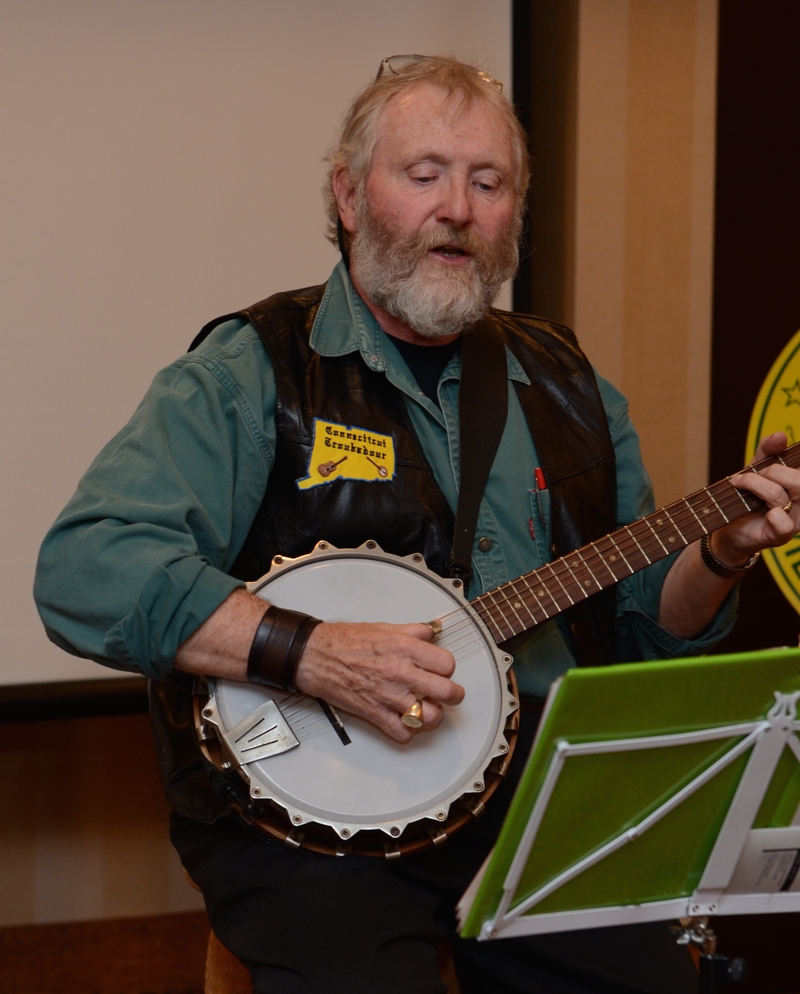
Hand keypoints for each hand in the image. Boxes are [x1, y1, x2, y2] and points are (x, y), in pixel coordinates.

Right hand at [294, 621, 463, 742]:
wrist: (317, 656)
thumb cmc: (346, 642)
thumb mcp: (385, 627)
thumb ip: (413, 631)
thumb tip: (432, 632)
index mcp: (405, 649)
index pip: (447, 664)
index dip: (447, 668)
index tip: (442, 670)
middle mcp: (401, 673)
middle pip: (447, 692)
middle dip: (453, 694)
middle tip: (450, 694)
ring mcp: (389, 696)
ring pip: (429, 717)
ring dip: (432, 715)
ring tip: (427, 709)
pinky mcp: (375, 713)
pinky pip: (402, 733)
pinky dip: (407, 731)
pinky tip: (405, 721)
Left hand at [714, 432, 799, 564]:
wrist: (730, 528)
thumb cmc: (748, 498)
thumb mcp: (757, 469)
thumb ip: (768, 451)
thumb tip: (779, 436)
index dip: (798, 456)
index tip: (772, 461)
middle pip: (799, 481)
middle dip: (772, 471)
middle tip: (751, 474)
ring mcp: (794, 521)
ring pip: (781, 496)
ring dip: (755, 484)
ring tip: (739, 483)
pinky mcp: (779, 535)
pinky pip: (784, 525)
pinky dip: (775, 516)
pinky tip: (768, 513)